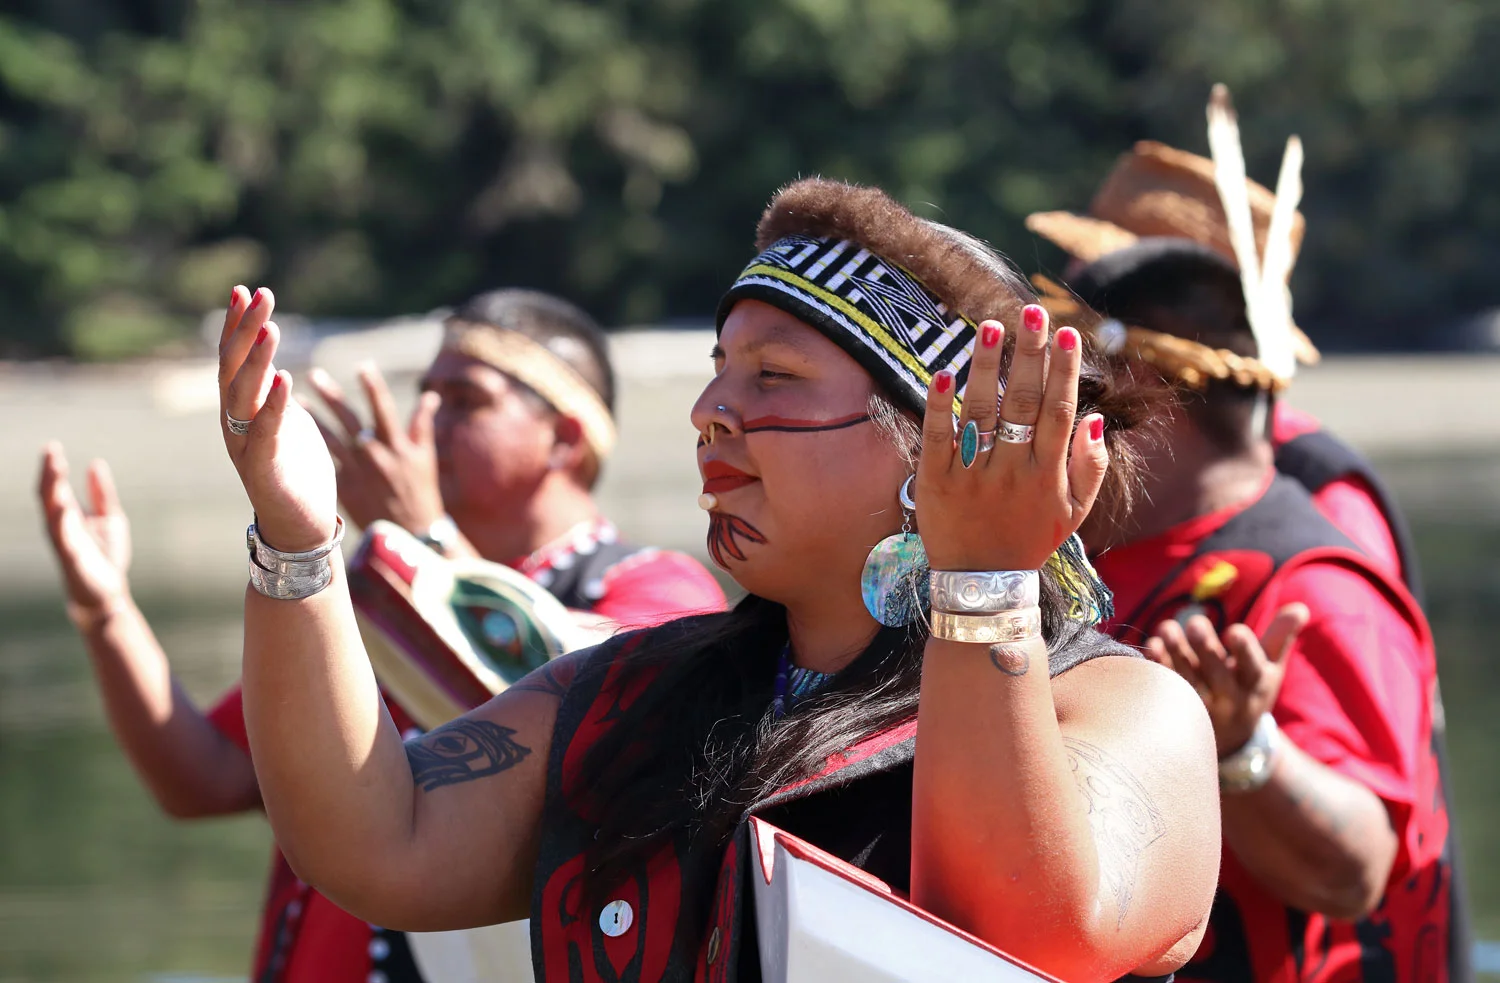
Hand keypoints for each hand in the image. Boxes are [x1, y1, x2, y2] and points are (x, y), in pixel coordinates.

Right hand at [37, 444, 132, 618]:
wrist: (108, 592)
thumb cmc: (105, 556)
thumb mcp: (110, 518)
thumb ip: (102, 493)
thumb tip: (95, 463)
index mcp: (68, 515)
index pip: (55, 487)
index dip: (52, 467)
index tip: (52, 446)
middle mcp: (61, 526)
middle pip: (49, 495)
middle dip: (49, 474)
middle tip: (51, 452)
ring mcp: (64, 542)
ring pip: (51, 512)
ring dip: (53, 491)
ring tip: (56, 470)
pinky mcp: (72, 558)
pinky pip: (63, 539)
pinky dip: (62, 523)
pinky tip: (64, 507)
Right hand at [219, 286, 338, 552]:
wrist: (299, 526)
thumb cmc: (294, 471)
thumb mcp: (284, 421)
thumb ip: (272, 391)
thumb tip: (270, 360)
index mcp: (240, 409)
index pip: (234, 358)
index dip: (237, 325)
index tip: (246, 290)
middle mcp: (234, 422)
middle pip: (234, 367)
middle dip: (246, 329)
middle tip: (260, 294)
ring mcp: (244, 444)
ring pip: (244, 394)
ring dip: (257, 359)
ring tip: (271, 327)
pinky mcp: (262, 467)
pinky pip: (266, 430)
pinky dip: (274, 404)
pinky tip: (284, 377)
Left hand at [305, 363, 443, 533]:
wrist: (410, 535)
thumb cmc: (421, 494)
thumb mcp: (426, 458)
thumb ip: (422, 425)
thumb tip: (430, 395)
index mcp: (398, 445)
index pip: (383, 408)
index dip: (372, 386)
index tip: (362, 365)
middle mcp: (376, 455)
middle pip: (350, 419)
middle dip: (332, 396)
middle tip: (314, 374)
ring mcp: (358, 471)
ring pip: (330, 438)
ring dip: (313, 417)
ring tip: (295, 401)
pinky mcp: (345, 486)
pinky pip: (324, 462)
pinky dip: (308, 447)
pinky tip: (293, 435)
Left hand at [916, 304, 1108, 571]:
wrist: (981, 585)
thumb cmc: (1030, 540)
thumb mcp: (1074, 513)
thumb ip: (1090, 467)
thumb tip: (1095, 418)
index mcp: (1048, 475)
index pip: (1058, 411)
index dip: (1063, 371)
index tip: (1067, 334)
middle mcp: (1011, 471)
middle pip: (1023, 402)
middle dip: (1029, 354)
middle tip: (1031, 312)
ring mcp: (972, 475)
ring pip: (981, 412)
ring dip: (985, 366)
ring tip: (990, 326)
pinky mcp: (935, 482)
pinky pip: (937, 438)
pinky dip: (939, 406)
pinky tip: (942, 372)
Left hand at [1146, 604, 1309, 755]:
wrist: (1231, 739)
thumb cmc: (1250, 688)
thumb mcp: (1270, 667)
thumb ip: (1280, 637)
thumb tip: (1300, 607)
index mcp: (1255, 683)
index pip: (1252, 666)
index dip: (1244, 650)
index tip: (1235, 630)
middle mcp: (1229, 697)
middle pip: (1215, 673)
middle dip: (1205, 647)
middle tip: (1195, 623)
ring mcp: (1201, 705)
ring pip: (1187, 678)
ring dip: (1176, 652)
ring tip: (1167, 628)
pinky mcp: (1176, 707)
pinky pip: (1165, 687)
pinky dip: (1159, 666)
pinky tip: (1152, 645)